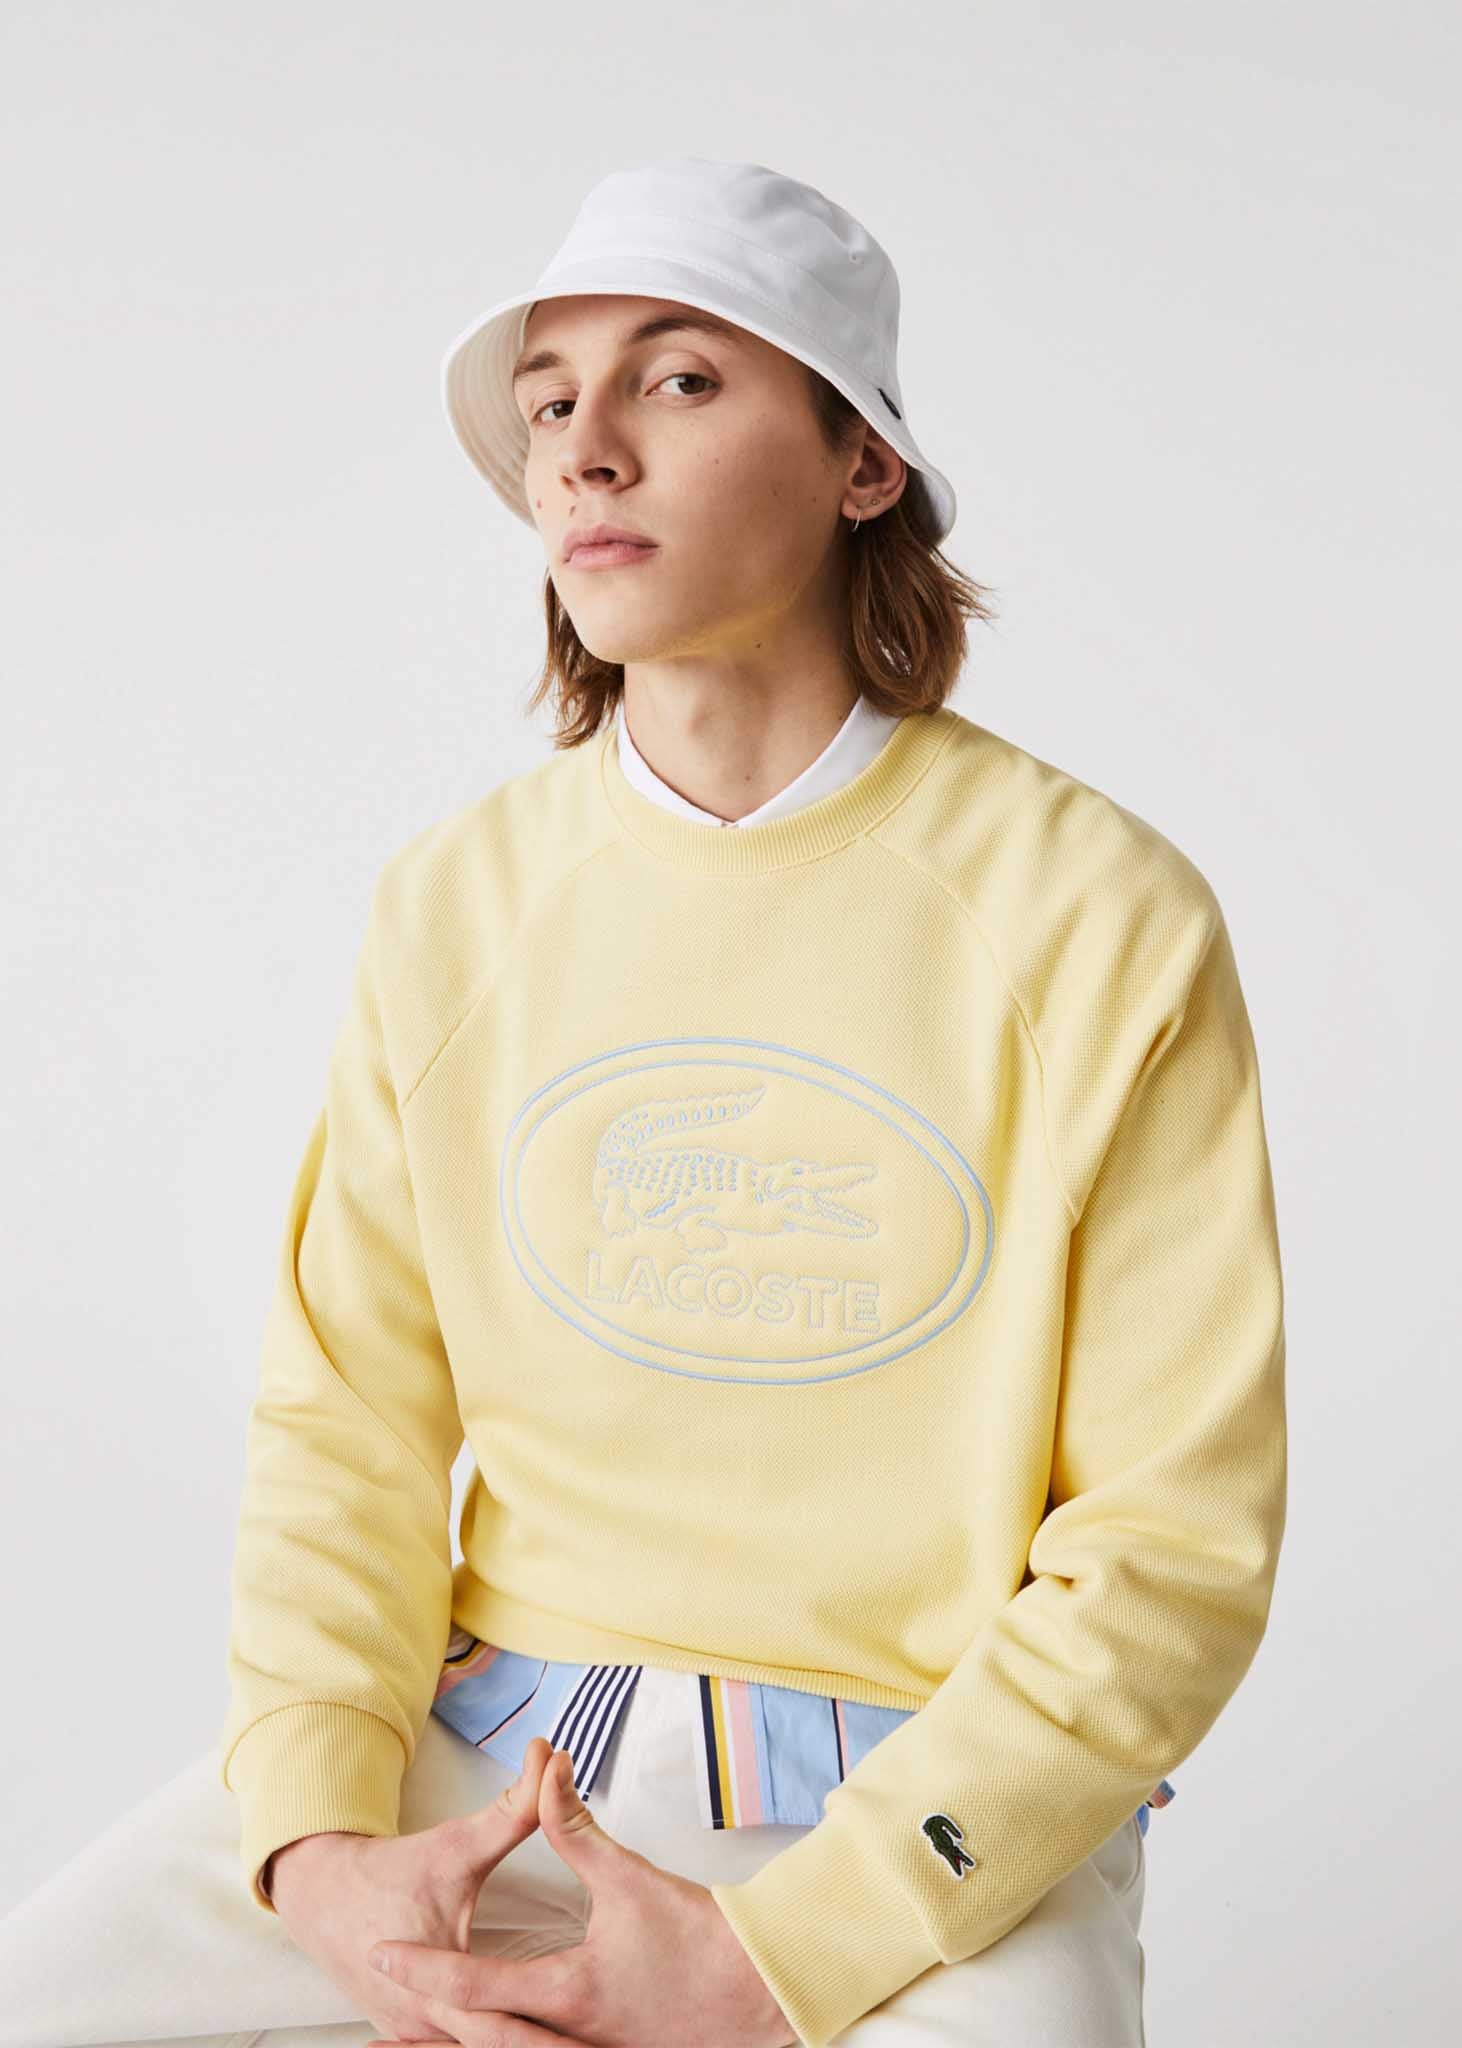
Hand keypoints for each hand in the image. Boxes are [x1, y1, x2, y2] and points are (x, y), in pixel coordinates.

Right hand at [267, 1735, 559, 2040]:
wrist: (321, 1890)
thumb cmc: (391, 1870)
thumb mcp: (455, 1843)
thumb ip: (513, 1809)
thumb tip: (552, 1759)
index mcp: (436, 1986)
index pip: (504, 2024)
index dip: (550, 2032)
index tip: (588, 2037)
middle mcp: (423, 2023)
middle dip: (543, 2047)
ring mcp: (413, 2035)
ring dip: (518, 2047)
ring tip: (572, 2047)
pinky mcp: (411, 2035)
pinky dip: (491, 2047)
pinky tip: (526, 2042)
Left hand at [364, 1746, 796, 2046]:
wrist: (763, 1988)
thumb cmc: (699, 1938)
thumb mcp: (629, 1878)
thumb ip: (575, 1829)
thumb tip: (545, 1770)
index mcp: (566, 1992)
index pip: (473, 1985)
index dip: (423, 1967)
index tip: (382, 1952)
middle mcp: (571, 2035)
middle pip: (481, 2041)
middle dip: (428, 2030)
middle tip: (381, 2019)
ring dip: (464, 2045)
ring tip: (417, 2037)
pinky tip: (500, 2039)